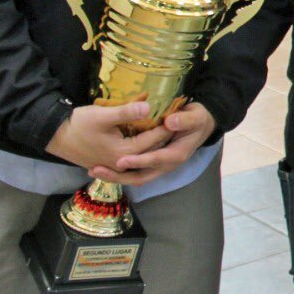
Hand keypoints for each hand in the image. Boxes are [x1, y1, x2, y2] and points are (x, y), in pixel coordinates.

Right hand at [45, 101, 169, 177]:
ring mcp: (116, 165)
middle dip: (166, 135)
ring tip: (169, 129)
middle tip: (181, 121)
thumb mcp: (103, 116)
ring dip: (155, 143)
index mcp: (125, 153)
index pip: (155, 138)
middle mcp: (123, 163)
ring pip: (143, 154)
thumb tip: (149, 106)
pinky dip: (143, 149)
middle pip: (152, 148)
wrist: (54, 136)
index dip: (169, 125)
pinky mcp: (110, 162)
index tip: (182, 113)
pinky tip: (150, 140)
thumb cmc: (78, 124)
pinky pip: (133, 157)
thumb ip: (127, 112)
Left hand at [91, 103, 217, 186]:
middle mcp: (166, 165)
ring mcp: (158, 166)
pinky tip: (103, 167)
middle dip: (118, 176)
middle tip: (97, 170)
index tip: (120, 161)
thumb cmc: (196, 119)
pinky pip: (134, 172)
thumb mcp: (196, 116)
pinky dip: (119, 172)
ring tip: (94, 170)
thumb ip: (185, 120)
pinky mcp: (151, 164)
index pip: (155, 160)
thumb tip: (169, 122)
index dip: (138, 162)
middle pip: (141, 177)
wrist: (200, 125)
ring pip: (134, 177)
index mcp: (177, 154)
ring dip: (115, 176)